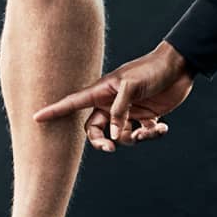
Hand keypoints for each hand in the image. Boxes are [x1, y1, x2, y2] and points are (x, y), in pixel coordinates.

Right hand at [33, 42, 195, 151]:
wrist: (179, 67)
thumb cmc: (151, 70)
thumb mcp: (132, 86)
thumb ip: (119, 110)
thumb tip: (113, 135)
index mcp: (103, 92)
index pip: (73, 103)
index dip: (55, 111)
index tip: (37, 118)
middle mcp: (112, 103)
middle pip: (96, 130)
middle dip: (102, 142)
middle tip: (111, 149)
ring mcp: (128, 111)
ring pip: (121, 136)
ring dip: (134, 139)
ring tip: (150, 131)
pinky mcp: (145, 116)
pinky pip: (141, 134)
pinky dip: (151, 134)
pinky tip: (162, 128)